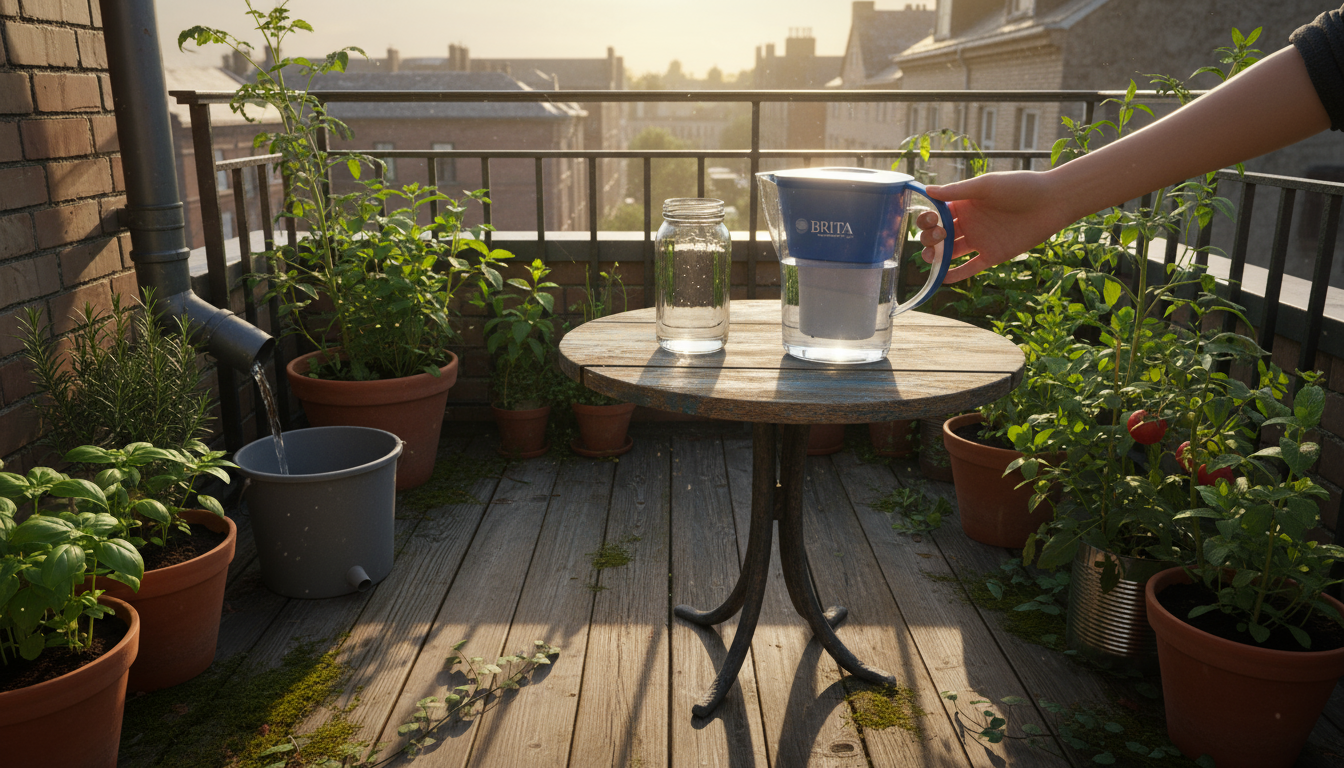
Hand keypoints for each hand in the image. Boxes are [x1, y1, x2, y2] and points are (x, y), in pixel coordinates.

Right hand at [915, 171, 1073, 282]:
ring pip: (950, 253)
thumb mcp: (986, 186)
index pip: (936, 215)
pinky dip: (956, 274)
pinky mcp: (992, 255)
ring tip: (931, 259)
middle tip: (938, 237)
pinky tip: (942, 278)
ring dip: (936, 257)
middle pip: (939, 236)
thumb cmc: (1019, 187)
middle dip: (930, 238)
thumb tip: (928, 191)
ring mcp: (980, 240)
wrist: (1051, 202)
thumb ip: (957, 191)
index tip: (929, 220)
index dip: (927, 219)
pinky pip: (970, 268)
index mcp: (964, 204)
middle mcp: (969, 223)